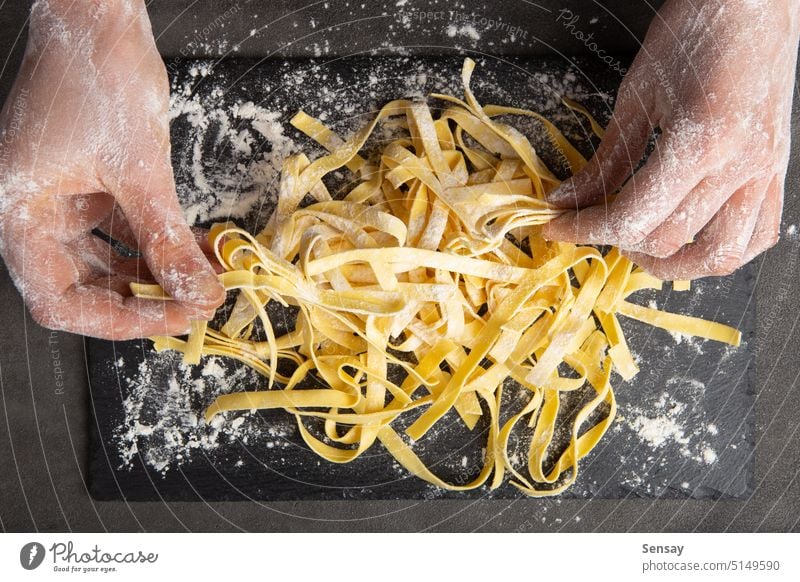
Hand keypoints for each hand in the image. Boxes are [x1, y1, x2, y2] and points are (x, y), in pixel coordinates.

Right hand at [0, 0, 223, 338]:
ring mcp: (65, 199)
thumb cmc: (100, 76)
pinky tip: (200, 248)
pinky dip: (161, 243)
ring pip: (110, 261)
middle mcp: (35, 212)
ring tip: (205, 278)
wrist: (99, 16)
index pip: (57, 299)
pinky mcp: (93, 184)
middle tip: (198, 303)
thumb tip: (199, 293)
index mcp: (20, 212)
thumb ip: (167, 239)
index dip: (115, 321)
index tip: (172, 319)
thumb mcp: (140, 170)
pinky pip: (126, 230)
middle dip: (144, 299)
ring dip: (157, 274)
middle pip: (86, 286)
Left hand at [545, 0, 799, 278]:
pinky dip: (723, 251)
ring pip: (721, 255)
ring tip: (642, 246)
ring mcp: (764, 172)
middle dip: (619, 242)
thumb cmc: (694, 34)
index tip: (558, 228)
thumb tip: (566, 199)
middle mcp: (738, 166)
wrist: (753, 1)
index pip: (632, 216)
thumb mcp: (636, 97)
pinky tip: (694, 240)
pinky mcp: (777, 171)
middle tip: (596, 227)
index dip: (586, 230)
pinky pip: (760, 235)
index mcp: (699, 142)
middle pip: (668, 240)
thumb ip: (604, 159)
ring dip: (674, 265)